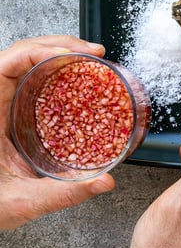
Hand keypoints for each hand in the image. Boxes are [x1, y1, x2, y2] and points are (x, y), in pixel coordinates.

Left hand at [0, 35, 114, 229]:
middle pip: (22, 53)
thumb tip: (104, 182)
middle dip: (61, 44)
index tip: (71, 55)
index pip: (8, 64)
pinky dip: (53, 68)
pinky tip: (73, 74)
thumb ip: (63, 194)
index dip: (41, 51)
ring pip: (25, 61)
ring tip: (87, 56)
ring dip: (58, 51)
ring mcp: (1, 105)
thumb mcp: (20, 202)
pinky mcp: (9, 112)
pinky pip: (29, 78)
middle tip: (93, 52)